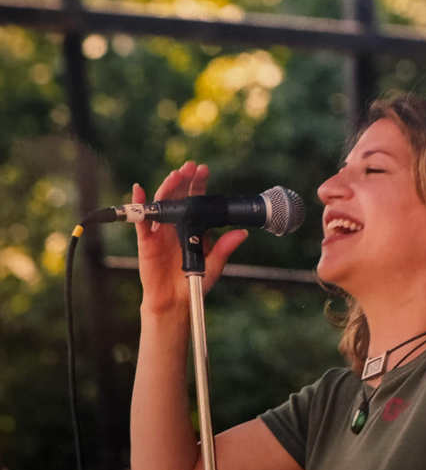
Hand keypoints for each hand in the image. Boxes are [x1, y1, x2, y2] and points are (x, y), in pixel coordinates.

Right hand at [133, 161, 247, 314]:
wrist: (175, 302)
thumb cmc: (194, 283)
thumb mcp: (213, 265)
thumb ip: (224, 248)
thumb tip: (242, 233)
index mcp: (194, 227)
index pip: (196, 200)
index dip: (199, 185)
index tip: (203, 170)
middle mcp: (177, 225)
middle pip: (179, 196)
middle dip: (184, 180)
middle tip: (189, 167)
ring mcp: (161, 231)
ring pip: (162, 203)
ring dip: (167, 187)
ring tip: (175, 176)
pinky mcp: (146, 241)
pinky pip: (141, 220)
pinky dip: (139, 204)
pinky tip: (139, 190)